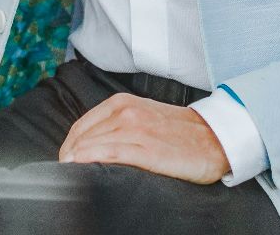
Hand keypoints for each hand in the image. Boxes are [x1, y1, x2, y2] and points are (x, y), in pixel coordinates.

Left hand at [57, 94, 229, 184]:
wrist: (215, 137)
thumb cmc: (179, 132)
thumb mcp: (143, 117)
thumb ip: (118, 126)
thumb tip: (92, 145)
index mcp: (122, 103)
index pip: (81, 126)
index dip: (68, 145)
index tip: (65, 162)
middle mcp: (126, 112)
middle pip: (83, 136)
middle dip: (68, 155)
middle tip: (63, 173)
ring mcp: (137, 129)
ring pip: (93, 144)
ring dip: (76, 160)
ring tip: (68, 175)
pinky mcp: (149, 149)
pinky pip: (112, 152)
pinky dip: (92, 159)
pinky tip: (81, 167)